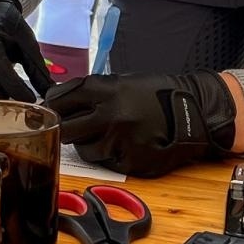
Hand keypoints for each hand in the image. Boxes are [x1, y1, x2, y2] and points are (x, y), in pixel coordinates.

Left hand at [43, 69, 237, 176]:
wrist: (194, 112)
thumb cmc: (155, 94)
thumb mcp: (121, 82)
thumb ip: (89, 92)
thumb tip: (57, 101)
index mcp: (104, 90)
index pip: (58, 100)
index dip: (52, 106)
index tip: (50, 109)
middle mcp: (109, 116)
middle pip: (66, 129)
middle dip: (65, 129)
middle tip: (69, 127)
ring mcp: (119, 141)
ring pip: (84, 150)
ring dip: (89, 144)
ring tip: (107, 134)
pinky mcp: (130, 162)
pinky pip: (106, 162)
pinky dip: (110, 155)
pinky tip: (124, 144)